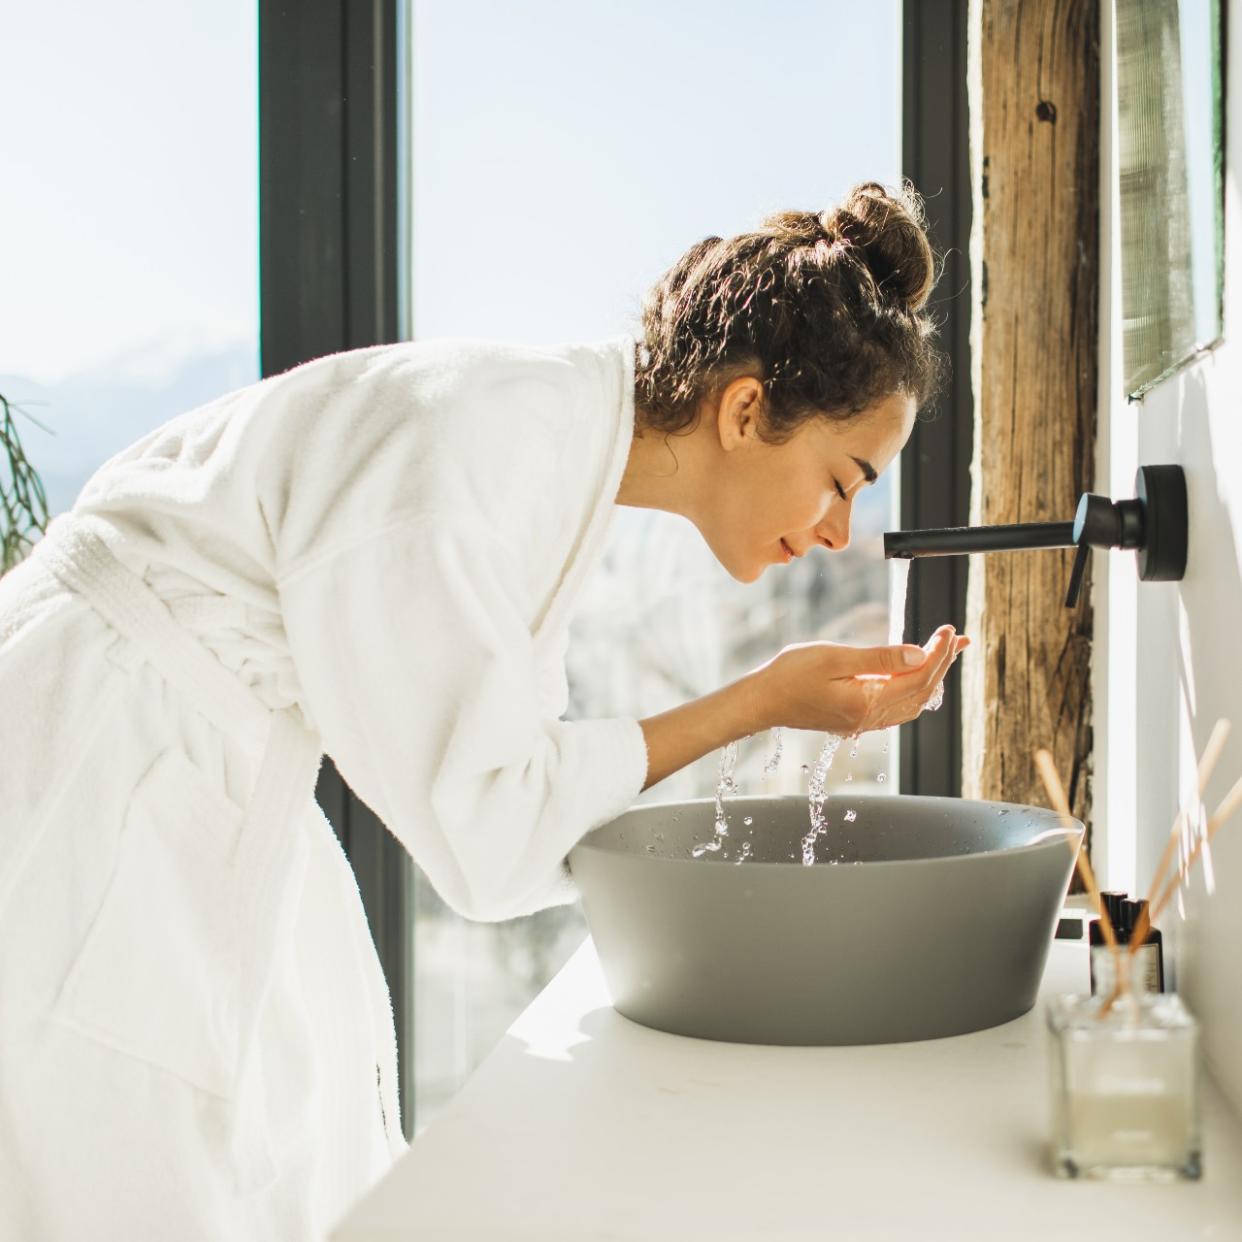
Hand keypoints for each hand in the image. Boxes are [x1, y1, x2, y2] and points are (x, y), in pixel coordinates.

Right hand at [749, 625, 968, 735]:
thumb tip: (918, 655)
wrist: (762, 700)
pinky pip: (897, 708)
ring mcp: (863, 722)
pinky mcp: (855, 719)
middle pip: (922, 692)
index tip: (948, 629)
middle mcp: (869, 718)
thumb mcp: (834, 658)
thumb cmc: (790, 675)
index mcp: (867, 703)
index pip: (918, 678)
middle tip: (955, 638)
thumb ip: (879, 658)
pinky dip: (915, 689)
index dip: (938, 653)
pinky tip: (915, 675)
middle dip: (942, 663)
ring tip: (945, 654)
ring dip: (933, 678)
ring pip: (913, 703)